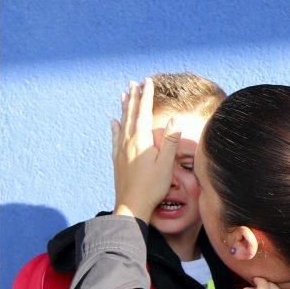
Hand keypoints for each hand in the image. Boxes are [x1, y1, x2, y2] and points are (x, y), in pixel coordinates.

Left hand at [110, 78, 179, 220]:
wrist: (131, 207)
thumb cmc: (152, 187)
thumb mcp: (166, 164)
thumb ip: (171, 141)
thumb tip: (175, 119)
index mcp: (141, 140)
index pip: (144, 112)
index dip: (146, 96)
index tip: (147, 81)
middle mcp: (128, 142)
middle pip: (131, 114)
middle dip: (134, 97)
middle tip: (134, 83)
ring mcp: (120, 151)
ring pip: (122, 123)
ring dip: (124, 108)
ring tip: (124, 95)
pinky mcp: (117, 160)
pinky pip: (115, 138)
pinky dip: (115, 127)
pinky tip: (113, 122)